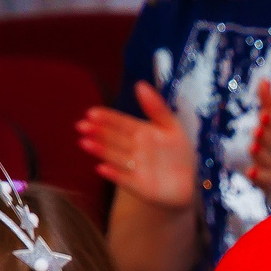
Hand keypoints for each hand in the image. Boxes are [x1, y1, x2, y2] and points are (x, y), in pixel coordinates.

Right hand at [76, 83, 195, 209]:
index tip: (91, 113)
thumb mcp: (172, 127)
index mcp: (140, 132)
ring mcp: (134, 167)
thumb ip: (156, 108)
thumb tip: (140, 84)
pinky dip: (114, 174)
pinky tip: (101, 169)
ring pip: (115, 156)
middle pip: (113, 138)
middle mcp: (133, 148)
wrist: (189, 183)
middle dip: (97, 132)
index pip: (121, 122)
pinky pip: (125, 179)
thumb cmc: (178, 153)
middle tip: (81, 126)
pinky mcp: (139, 185)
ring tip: (85, 143)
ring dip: (100, 150)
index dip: (107, 118)